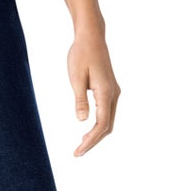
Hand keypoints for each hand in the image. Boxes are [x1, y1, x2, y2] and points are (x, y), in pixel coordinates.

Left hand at [67, 31, 120, 156]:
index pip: (101, 125)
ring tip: (81, 145)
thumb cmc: (81, 55)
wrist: (91, 37)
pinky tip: (88, 131)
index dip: (90, 141)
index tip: (78, 151)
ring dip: (96, 135)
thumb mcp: (76, 78)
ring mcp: (114, 92)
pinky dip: (99, 125)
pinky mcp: (110, 89)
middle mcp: (114, 94)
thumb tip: (81, 121)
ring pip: (108, 121)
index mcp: (106, 93)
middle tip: (77, 153)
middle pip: (107, 126)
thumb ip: (79, 100)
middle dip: (93, 142)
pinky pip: (107, 113)